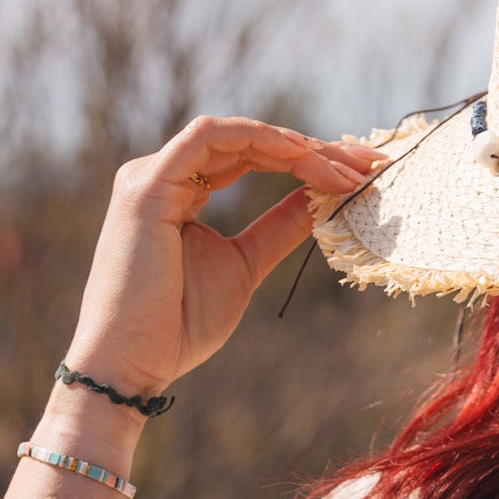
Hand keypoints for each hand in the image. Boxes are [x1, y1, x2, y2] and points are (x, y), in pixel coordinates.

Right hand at [63, 115, 384, 396]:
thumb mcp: (244, 266)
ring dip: (294, 144)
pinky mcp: (147, 187)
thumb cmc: (177, 326)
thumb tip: (321, 200)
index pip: (250, 157)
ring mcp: (152, 177)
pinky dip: (257, 139)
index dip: (305, 159)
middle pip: (248, 143)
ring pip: (234, 135)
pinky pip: (207, 138)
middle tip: (367, 163)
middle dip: (313, 149)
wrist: (132, 362)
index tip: (357, 174)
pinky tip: (299, 153)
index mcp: (181, 192)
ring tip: (342, 166)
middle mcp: (164, 175)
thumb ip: (278, 228)